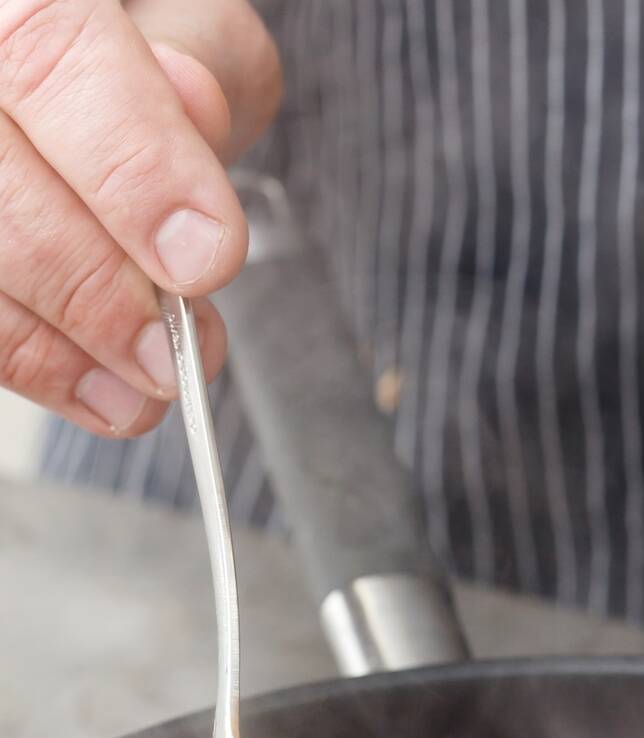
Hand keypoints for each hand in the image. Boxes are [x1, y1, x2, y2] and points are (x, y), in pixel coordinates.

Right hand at [0, 0, 280, 435]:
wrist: (86, 80)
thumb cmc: (135, 46)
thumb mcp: (188, 26)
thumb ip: (201, 62)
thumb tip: (193, 111)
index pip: (52, 52)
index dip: (134, 167)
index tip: (206, 259)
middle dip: (99, 288)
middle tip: (175, 352)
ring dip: (63, 346)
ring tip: (149, 388)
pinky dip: (34, 362)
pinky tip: (99, 391)